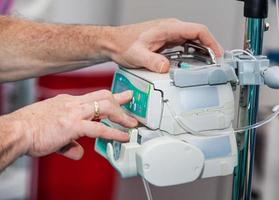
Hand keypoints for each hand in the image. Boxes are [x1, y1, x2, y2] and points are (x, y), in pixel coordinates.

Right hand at [10, 90, 137, 159]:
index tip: (117, 97)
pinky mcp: (73, 125)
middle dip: (119, 99)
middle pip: (103, 96)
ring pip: (105, 107)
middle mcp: (73, 104)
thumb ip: (69, 142)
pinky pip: (99, 128)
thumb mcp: (53, 132)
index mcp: (68, 102)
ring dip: (121, 116)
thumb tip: (78, 152)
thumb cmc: (29, 129)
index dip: (107, 97)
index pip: (92, 96)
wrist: (16, 131)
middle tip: (131, 100)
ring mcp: (74, 113)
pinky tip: (123, 137)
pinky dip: (114, 133)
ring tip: (131, 124)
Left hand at [110, 18, 222, 72]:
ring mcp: (169, 35)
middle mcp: (171, 29)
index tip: (218, 53)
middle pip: (198, 35)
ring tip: (209, 65)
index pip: (198, 30)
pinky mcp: (166, 41)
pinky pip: (185, 45)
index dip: (211, 41)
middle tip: (216, 64)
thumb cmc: (124, 44)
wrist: (115, 42)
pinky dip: (193, 53)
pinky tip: (194, 63)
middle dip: (210, 48)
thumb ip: (152, 61)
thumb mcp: (137, 55)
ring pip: (192, 41)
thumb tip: (166, 68)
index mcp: (168, 28)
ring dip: (202, 51)